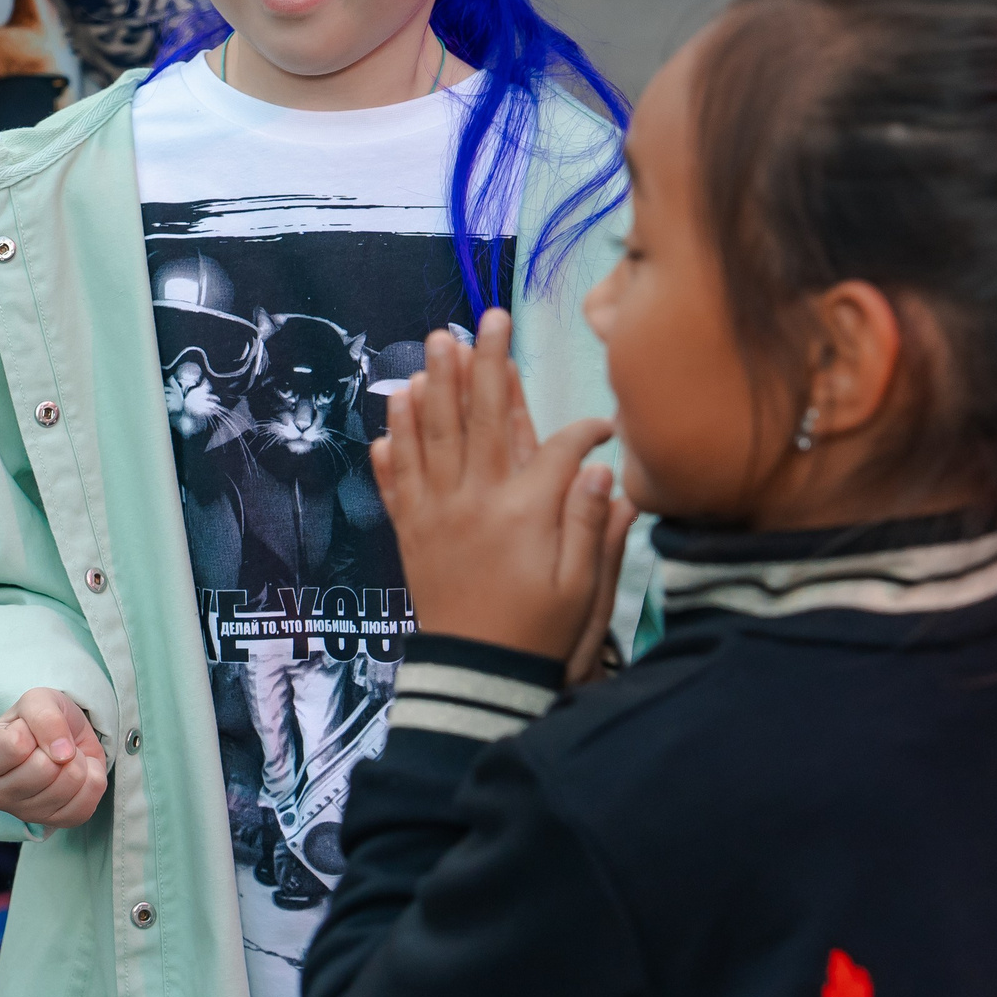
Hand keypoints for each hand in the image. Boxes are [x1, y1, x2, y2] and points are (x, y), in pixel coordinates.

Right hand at [0, 687, 109, 827]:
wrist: (62, 736)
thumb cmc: (37, 719)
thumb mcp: (36, 700)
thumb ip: (45, 717)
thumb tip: (63, 753)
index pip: (16, 745)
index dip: (33, 728)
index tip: (28, 729)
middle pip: (44, 769)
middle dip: (58, 746)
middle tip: (50, 744)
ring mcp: (24, 814)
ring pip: (69, 783)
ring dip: (76, 760)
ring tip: (62, 756)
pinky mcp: (56, 824)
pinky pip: (87, 802)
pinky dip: (91, 777)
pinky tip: (74, 773)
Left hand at [375, 310, 636, 674]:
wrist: (477, 678)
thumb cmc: (540, 634)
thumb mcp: (583, 587)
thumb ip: (592, 525)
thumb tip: (601, 470)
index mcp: (525, 512)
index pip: (555, 448)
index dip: (582, 432)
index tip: (602, 426)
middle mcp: (475, 500)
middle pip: (481, 418)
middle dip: (486, 363)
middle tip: (486, 318)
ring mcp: (436, 512)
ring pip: (433, 435)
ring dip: (436, 384)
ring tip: (436, 342)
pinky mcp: (411, 530)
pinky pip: (397, 475)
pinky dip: (395, 438)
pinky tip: (396, 406)